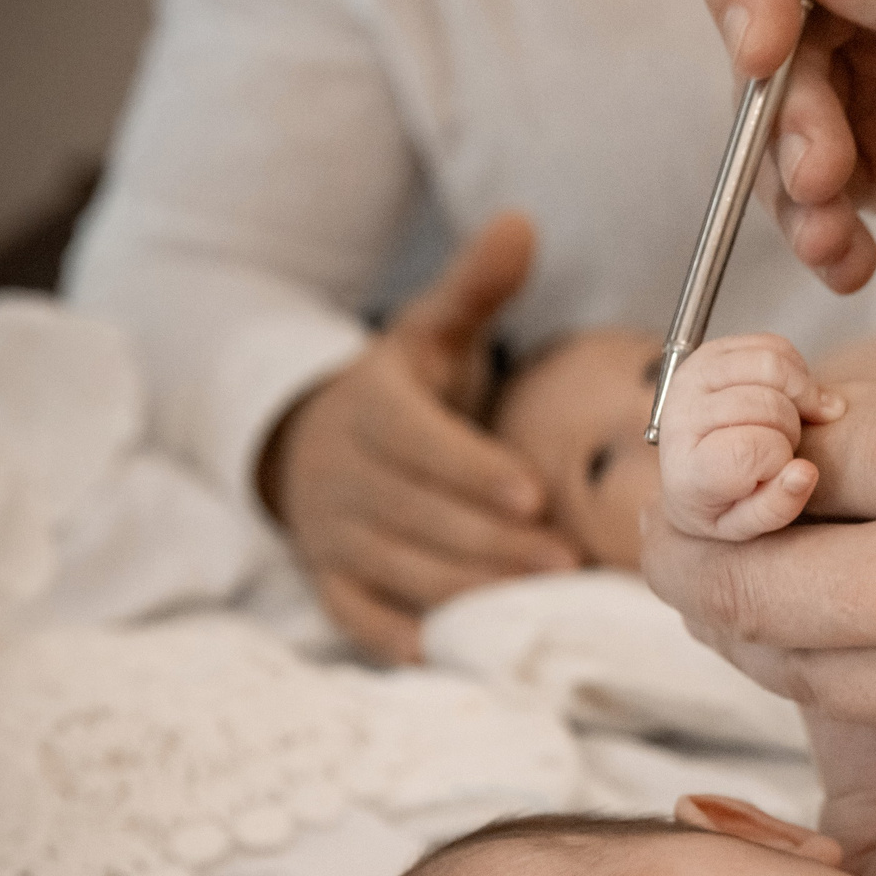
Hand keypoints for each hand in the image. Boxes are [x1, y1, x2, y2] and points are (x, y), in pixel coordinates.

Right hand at [256, 213, 576, 660]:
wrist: (307, 438)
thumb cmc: (400, 389)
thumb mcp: (429, 331)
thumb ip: (475, 287)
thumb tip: (521, 223)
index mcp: (372, 408)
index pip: (421, 445)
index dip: (474, 472)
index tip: (535, 494)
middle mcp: (344, 475)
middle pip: (420, 516)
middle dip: (495, 542)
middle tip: (568, 562)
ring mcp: (331, 532)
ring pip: (400, 569)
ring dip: (470, 591)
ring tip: (542, 603)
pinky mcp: (328, 578)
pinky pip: (357, 615)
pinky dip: (398, 637)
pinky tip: (454, 652)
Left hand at [637, 344, 875, 788]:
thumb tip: (800, 447)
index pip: (757, 461)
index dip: (716, 447)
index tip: (715, 443)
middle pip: (728, 584)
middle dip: (685, 546)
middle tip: (679, 525)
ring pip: (779, 664)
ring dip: (748, 617)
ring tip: (758, 575)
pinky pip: (868, 714)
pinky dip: (839, 671)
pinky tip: (861, 630)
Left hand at [658, 333, 845, 540]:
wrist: (691, 469)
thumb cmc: (723, 500)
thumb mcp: (746, 523)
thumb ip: (778, 507)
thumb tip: (805, 472)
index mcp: (687, 468)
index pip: (748, 450)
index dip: (778, 458)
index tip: (779, 468)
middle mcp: (681, 415)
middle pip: (765, 405)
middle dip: (791, 428)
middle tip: (786, 447)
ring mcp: (693, 376)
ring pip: (770, 364)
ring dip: (799, 393)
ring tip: (793, 419)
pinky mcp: (711, 351)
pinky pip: (773, 345)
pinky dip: (796, 369)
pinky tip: (789, 396)